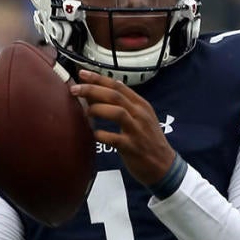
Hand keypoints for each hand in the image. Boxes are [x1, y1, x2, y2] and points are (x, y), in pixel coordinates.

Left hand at [71, 69, 175, 186]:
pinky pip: (114, 138)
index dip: (98, 78)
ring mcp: (137, 131)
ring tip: (85, 111)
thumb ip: (126, 103)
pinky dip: (101, 135)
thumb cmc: (148, 141)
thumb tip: (107, 87)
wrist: (164, 165)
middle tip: (75, 89)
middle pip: (115, 95)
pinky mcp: (132, 147)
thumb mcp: (142, 117)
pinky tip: (93, 134)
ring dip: (97, 109)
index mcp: (141, 105)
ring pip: (117, 112)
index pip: (118, 86)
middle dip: (92, 89)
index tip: (82, 73)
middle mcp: (140, 114)